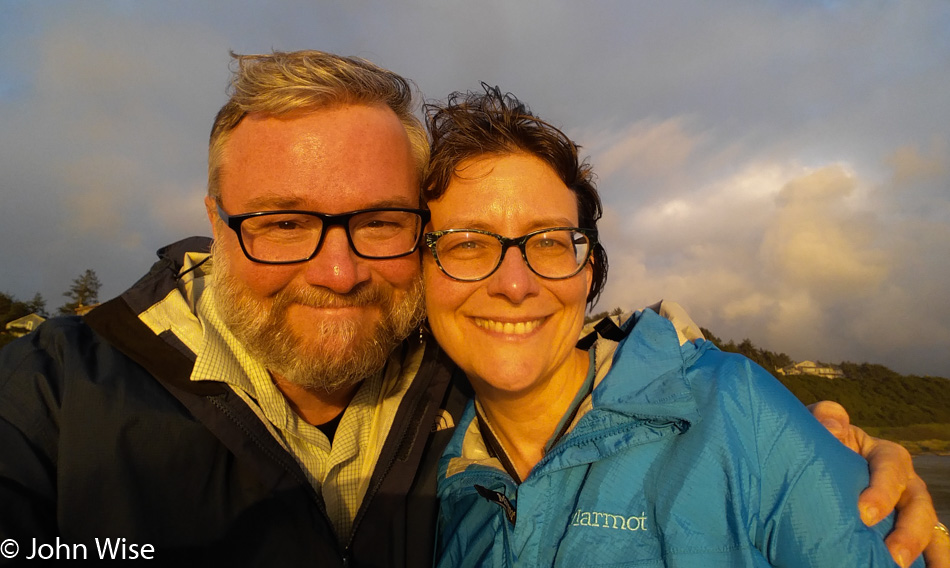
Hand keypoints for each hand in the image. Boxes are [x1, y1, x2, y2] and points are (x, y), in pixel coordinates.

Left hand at [809, 401, 946, 566]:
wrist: (815, 468)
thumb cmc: (819, 444)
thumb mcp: (818, 427)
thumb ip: (823, 417)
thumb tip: (833, 428)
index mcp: (885, 455)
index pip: (891, 467)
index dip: (882, 490)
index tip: (864, 514)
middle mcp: (905, 482)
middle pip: (919, 504)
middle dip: (909, 532)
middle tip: (892, 555)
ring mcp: (910, 508)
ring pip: (929, 527)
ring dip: (922, 549)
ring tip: (903, 567)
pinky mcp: (910, 531)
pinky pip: (932, 546)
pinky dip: (934, 560)